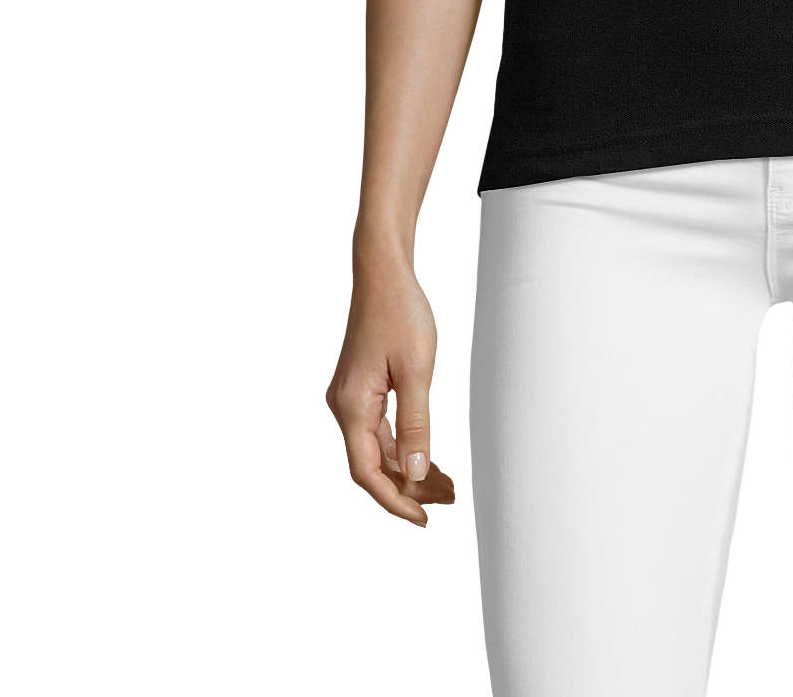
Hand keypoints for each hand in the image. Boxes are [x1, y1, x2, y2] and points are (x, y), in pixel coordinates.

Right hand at [326, 259, 455, 524]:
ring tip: (446, 484)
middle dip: (408, 487)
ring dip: (408, 468)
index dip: (394, 501)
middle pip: (373, 464)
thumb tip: (414, 471)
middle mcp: (344, 406)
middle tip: (449, 499)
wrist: (383, 273)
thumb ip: (415, 423)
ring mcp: (351, 397)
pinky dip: (403, 445)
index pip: (367, 472)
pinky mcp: (361, 388)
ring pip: (378, 448)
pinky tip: (427, 455)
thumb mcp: (416, 370)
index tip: (423, 519)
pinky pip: (379, 429)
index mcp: (351, 406)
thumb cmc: (400, 312)